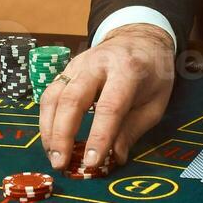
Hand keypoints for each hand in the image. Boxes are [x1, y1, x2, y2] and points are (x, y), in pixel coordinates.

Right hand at [38, 24, 176, 169]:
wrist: (139, 38)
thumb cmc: (152, 74)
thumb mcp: (155, 103)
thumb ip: (133, 129)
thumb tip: (114, 158)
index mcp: (127, 70)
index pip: (109, 106)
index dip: (99, 136)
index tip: (91, 162)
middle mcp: (98, 63)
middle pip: (73, 99)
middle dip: (63, 134)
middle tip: (61, 164)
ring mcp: (78, 64)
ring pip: (54, 96)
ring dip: (49, 129)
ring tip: (54, 156)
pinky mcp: (66, 68)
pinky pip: (50, 94)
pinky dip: (46, 119)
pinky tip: (50, 139)